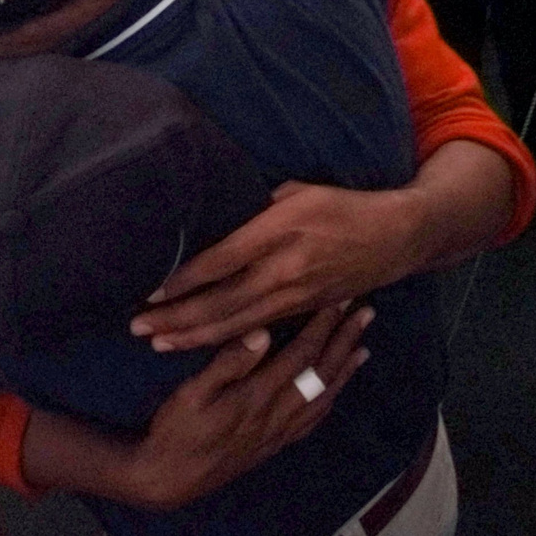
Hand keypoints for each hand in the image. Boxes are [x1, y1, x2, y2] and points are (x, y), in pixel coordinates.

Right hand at [127, 304, 371, 508]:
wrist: (171, 479)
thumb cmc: (177, 429)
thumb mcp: (193, 392)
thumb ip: (228, 362)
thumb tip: (262, 331)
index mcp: (259, 396)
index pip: (301, 355)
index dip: (322, 326)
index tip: (339, 299)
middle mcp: (278, 415)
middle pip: (321, 374)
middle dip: (344, 341)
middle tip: (366, 314)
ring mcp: (279, 433)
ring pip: (323, 397)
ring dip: (344, 370)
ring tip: (361, 349)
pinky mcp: (274, 445)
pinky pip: (313, 420)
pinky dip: (329, 400)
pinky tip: (332, 392)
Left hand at [131, 181, 418, 349]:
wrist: (398, 237)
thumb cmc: (342, 204)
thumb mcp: (298, 191)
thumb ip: (257, 208)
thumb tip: (218, 217)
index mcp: (278, 233)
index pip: (220, 262)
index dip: (184, 281)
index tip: (151, 293)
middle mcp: (284, 270)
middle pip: (221, 303)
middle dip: (177, 319)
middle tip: (137, 328)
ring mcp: (295, 297)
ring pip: (237, 325)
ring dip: (194, 336)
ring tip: (158, 343)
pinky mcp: (303, 311)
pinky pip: (257, 329)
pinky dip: (226, 340)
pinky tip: (201, 345)